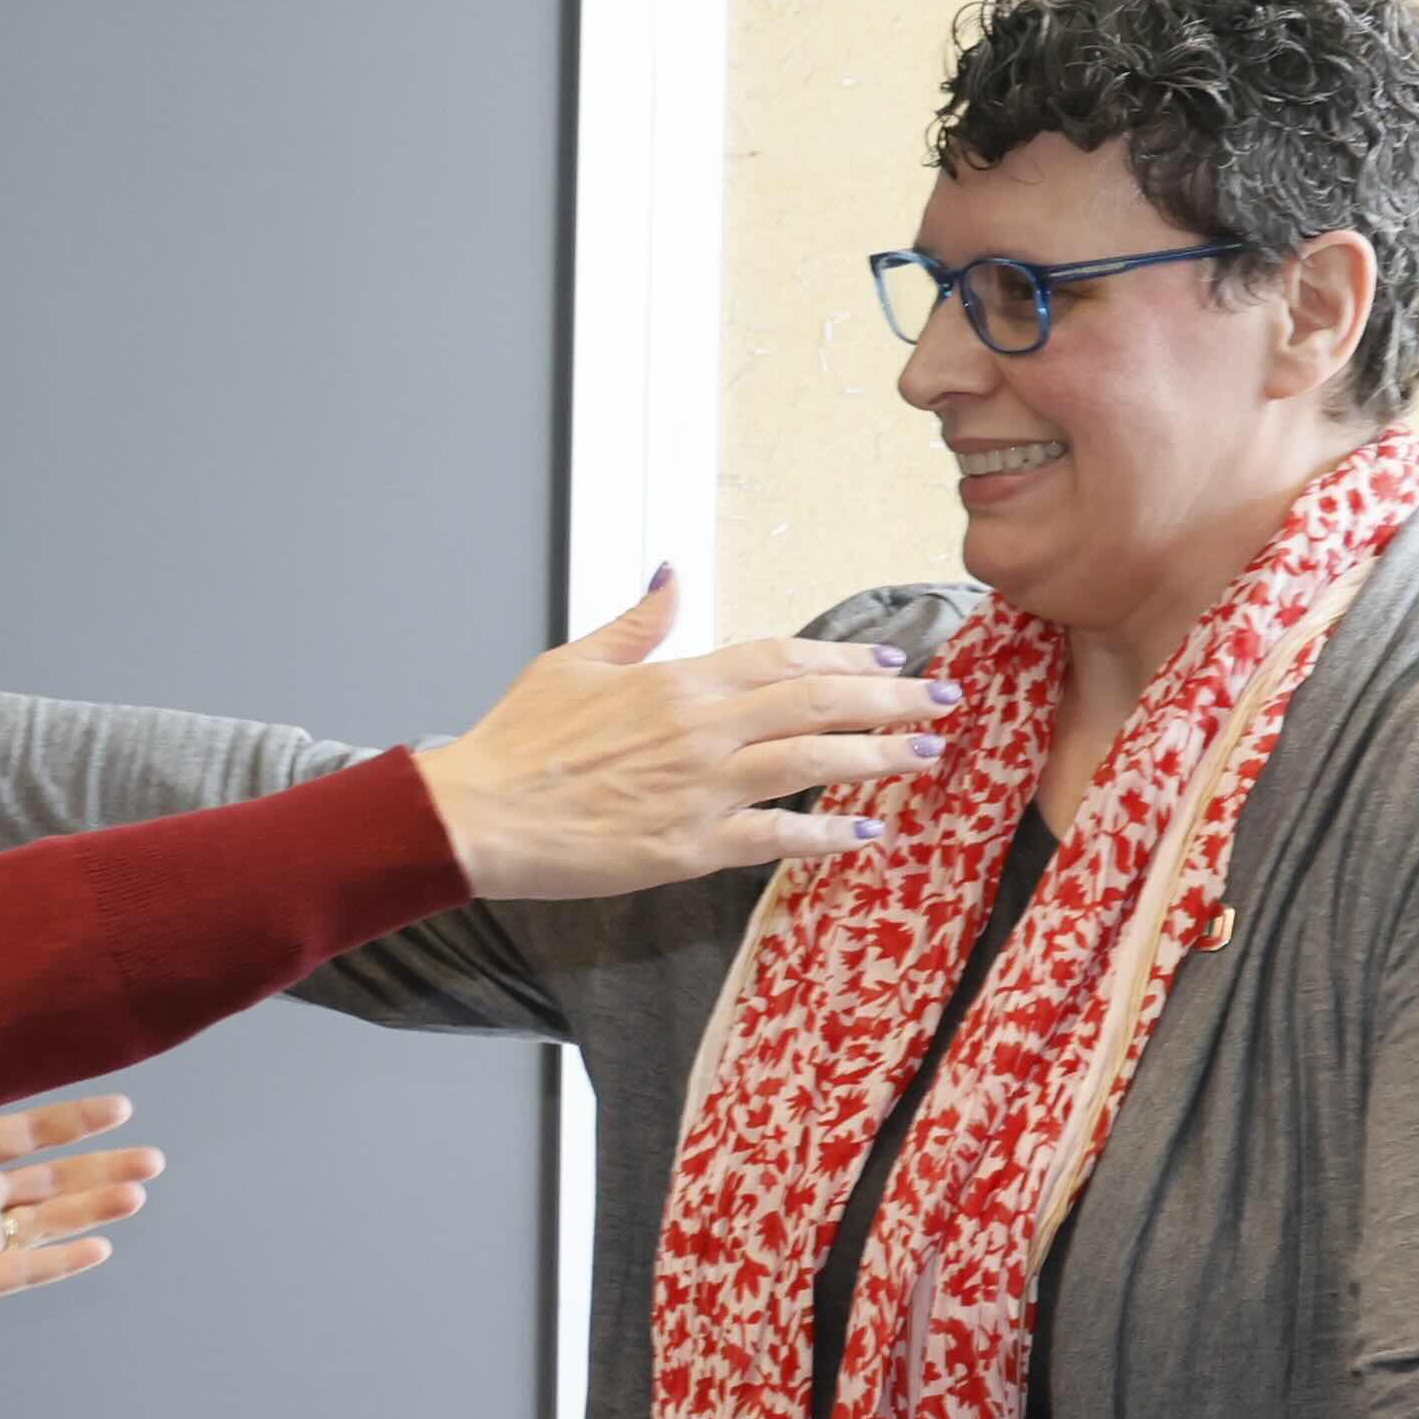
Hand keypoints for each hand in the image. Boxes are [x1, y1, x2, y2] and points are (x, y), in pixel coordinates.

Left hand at [0, 1096, 160, 1319]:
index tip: (121, 1105)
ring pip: (49, 1222)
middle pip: (55, 1180)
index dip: (75, 1120)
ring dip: (94, 1209)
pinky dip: (61, 1261)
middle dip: (104, 1168)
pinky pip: (23, 1270)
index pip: (32, 1133)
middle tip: (154, 1159)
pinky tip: (100, 1248)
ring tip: (138, 1193)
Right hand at [414, 570, 961, 900]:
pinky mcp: (688, 848)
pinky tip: (866, 832)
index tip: (887, 656)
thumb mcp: (573, 662)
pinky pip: (774, 836)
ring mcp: (700, 789)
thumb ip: (637, 621)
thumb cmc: (516, 742)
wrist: (477, 814)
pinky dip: (825, 833)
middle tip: (941, 699)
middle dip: (888, 697)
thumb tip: (669, 571)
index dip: (842, 654)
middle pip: (816, 701)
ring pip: (811, 760)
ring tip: (924, 752)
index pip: (782, 656)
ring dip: (877, 755)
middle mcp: (701, 729)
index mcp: (677, 679)